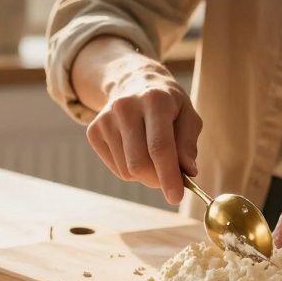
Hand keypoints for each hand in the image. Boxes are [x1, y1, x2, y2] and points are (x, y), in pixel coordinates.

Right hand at [85, 57, 201, 204]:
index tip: (176, 198)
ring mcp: (105, 119)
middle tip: (170, 178)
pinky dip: (130, 169)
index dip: (168, 176)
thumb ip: (188, 144)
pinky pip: (116, 169)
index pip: (160, 147)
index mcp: (154, 100)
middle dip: (158, 179)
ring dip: (145, 174)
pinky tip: (135, 149)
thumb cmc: (168, 104)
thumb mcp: (188, 115)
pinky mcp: (93, 132)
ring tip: (152, 153)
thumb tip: (188, 172)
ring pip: (127, 171)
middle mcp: (125, 107)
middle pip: (139, 164)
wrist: (133, 82)